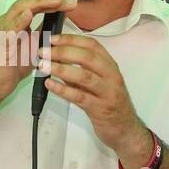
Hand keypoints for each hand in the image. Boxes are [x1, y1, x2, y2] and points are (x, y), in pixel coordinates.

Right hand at [0, 0, 76, 106]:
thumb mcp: (36, 43)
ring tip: (56, 0)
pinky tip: (29, 14)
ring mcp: (4, 29)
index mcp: (17, 19)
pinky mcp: (2, 42)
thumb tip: (62, 15)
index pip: (35, 0)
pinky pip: (10, 28)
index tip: (69, 1)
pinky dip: (20, 20)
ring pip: (20, 8)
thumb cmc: (15, 63)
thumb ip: (45, 28)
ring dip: (39, 3)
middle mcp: (9, 20)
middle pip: (29, 0)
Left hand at [38, 33, 150, 162]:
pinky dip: (63, 89)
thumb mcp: (98, 82)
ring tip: (43, 66)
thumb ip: (80, 70)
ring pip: (84, 76)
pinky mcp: (100, 109)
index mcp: (110, 65)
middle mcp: (111, 76)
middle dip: (63, 52)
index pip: (92, 45)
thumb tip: (55, 57)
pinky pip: (80, 97)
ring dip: (61, 69)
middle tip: (43, 52)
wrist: (125, 129)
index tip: (52, 39)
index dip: (71, 39)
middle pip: (87, 57)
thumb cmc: (108, 103)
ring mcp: (107, 93)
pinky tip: (49, 84)